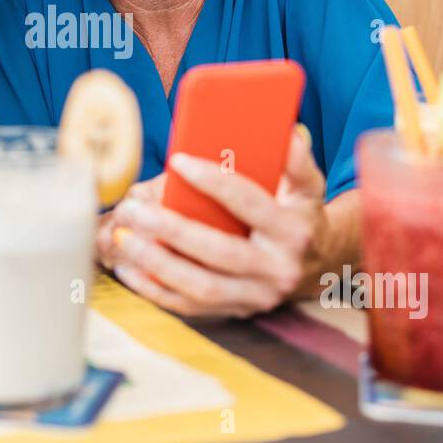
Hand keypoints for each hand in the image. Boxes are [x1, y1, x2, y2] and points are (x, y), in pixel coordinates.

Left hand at [108, 127, 331, 317]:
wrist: (319, 267)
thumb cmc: (301, 215)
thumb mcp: (309, 186)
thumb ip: (296, 160)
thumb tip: (284, 131)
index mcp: (294, 231)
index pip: (249, 204)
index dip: (213, 182)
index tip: (178, 161)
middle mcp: (277, 269)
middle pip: (219, 251)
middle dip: (171, 230)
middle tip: (134, 209)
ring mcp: (256, 297)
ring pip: (200, 286)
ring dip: (156, 263)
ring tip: (124, 237)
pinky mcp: (236, 311)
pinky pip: (189, 306)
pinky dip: (155, 290)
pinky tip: (128, 268)